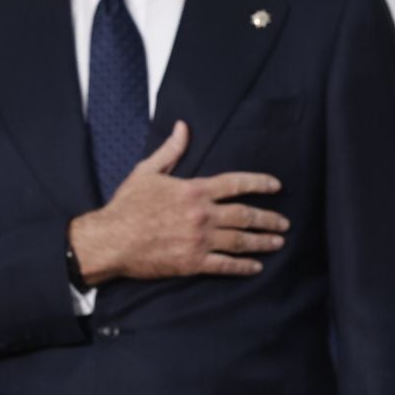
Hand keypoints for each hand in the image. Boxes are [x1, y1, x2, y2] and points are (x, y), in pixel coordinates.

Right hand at [69, 122, 287, 281]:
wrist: (111, 240)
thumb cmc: (127, 206)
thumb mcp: (147, 172)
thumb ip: (170, 151)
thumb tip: (182, 127)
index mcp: (194, 190)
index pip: (236, 183)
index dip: (259, 183)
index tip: (276, 186)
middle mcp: (202, 215)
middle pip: (245, 215)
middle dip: (268, 218)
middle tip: (284, 223)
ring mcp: (199, 240)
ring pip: (240, 241)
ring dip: (262, 241)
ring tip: (277, 242)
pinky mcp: (192, 263)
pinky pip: (225, 265)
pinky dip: (243, 267)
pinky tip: (256, 267)